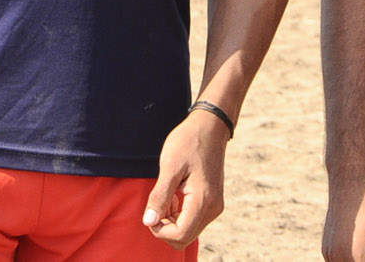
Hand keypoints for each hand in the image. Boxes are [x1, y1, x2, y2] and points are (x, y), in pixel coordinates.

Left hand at [143, 108, 227, 247]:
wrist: (210, 126)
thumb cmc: (188, 142)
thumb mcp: (169, 166)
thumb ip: (160, 196)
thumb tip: (149, 222)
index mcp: (203, 200)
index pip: (180, 234)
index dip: (159, 229)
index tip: (150, 211)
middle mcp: (213, 208)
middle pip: (184, 237)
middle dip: (165, 227)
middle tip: (157, 204)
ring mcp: (215, 206)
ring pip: (189, 231)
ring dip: (172, 221)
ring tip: (167, 196)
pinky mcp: (213, 202)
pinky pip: (194, 221)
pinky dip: (180, 215)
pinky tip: (175, 196)